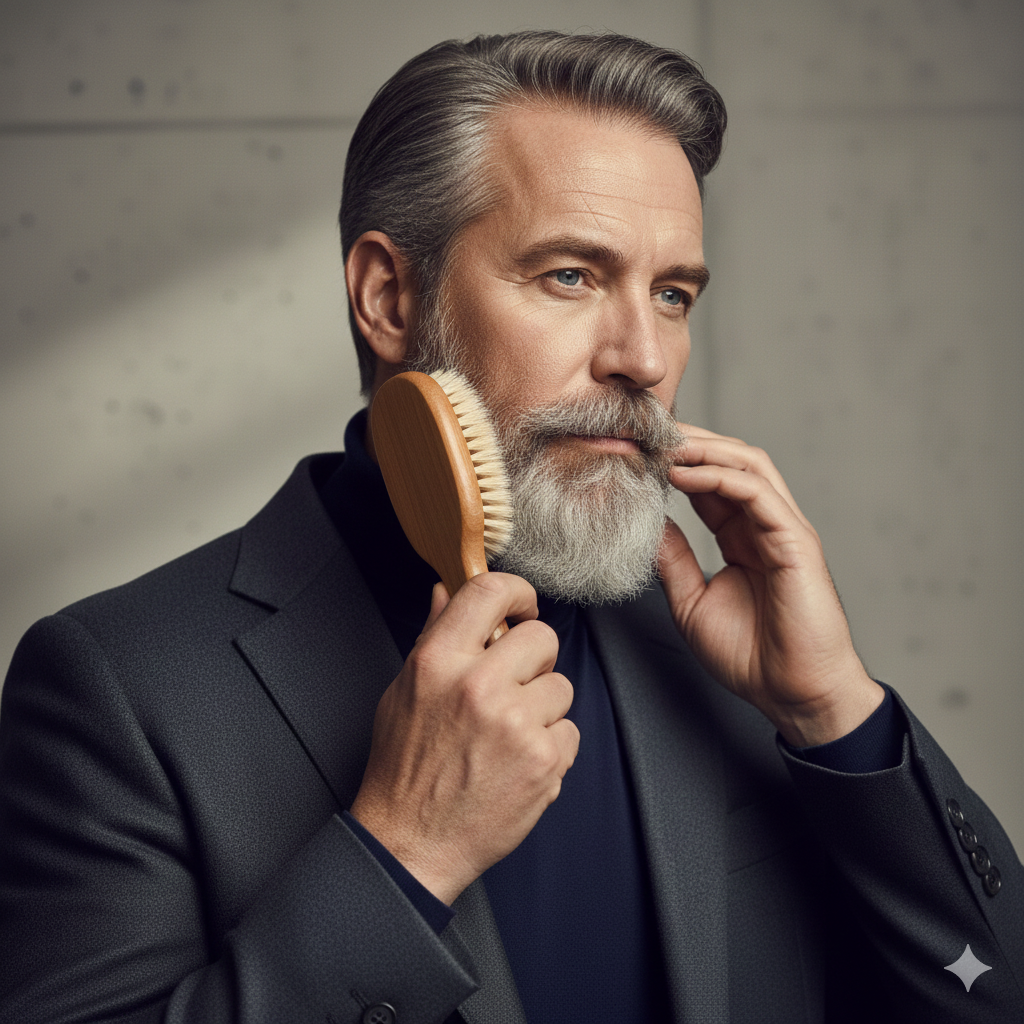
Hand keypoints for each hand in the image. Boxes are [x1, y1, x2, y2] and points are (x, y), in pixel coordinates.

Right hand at [349, 573, 578, 904]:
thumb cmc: (404, 768)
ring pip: (561, 686)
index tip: (522, 608)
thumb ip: (433, 636)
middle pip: (542, 637)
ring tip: (508, 735)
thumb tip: (445, 591)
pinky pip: (570, 732)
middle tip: (514, 685)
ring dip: (543, 709)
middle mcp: (478, 685)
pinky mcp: (542, 761)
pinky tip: (518, 763)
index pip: (491, 591)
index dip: (516, 593)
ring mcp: (515, 724)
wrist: (410, 843)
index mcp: (439, 661)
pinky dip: (551, 748)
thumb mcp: (404, 691)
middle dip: (534, 659)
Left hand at [659, 424, 882, 746]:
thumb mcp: (692, 601)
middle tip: (647, 432)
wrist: (792, 694)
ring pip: (748, 464)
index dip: (676, 463)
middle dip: (690, 441)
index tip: (637, 453)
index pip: (710, 482)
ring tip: (664, 444)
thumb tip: (649, 523)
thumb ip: (673, 559)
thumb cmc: (750, 655)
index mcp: (743, 536)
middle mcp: (765, 525)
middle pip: (731, 461)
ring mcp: (783, 529)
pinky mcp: (796, 541)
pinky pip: (758, 493)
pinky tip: (685, 474)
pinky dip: (720, 476)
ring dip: (705, 448)